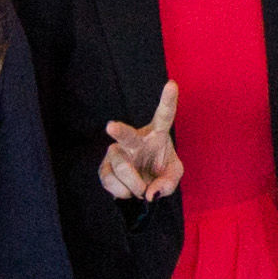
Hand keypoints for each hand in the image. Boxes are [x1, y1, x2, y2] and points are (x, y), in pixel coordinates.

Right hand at [98, 77, 184, 201]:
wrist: (141, 186)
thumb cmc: (160, 172)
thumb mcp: (172, 176)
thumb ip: (168, 183)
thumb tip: (150, 194)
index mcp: (157, 133)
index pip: (164, 115)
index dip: (168, 100)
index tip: (172, 84)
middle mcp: (135, 138)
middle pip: (127, 135)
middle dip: (119, 130)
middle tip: (110, 127)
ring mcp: (117, 151)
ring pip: (122, 167)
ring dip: (134, 185)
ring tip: (140, 191)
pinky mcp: (104, 166)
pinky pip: (110, 180)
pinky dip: (123, 192)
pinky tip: (127, 192)